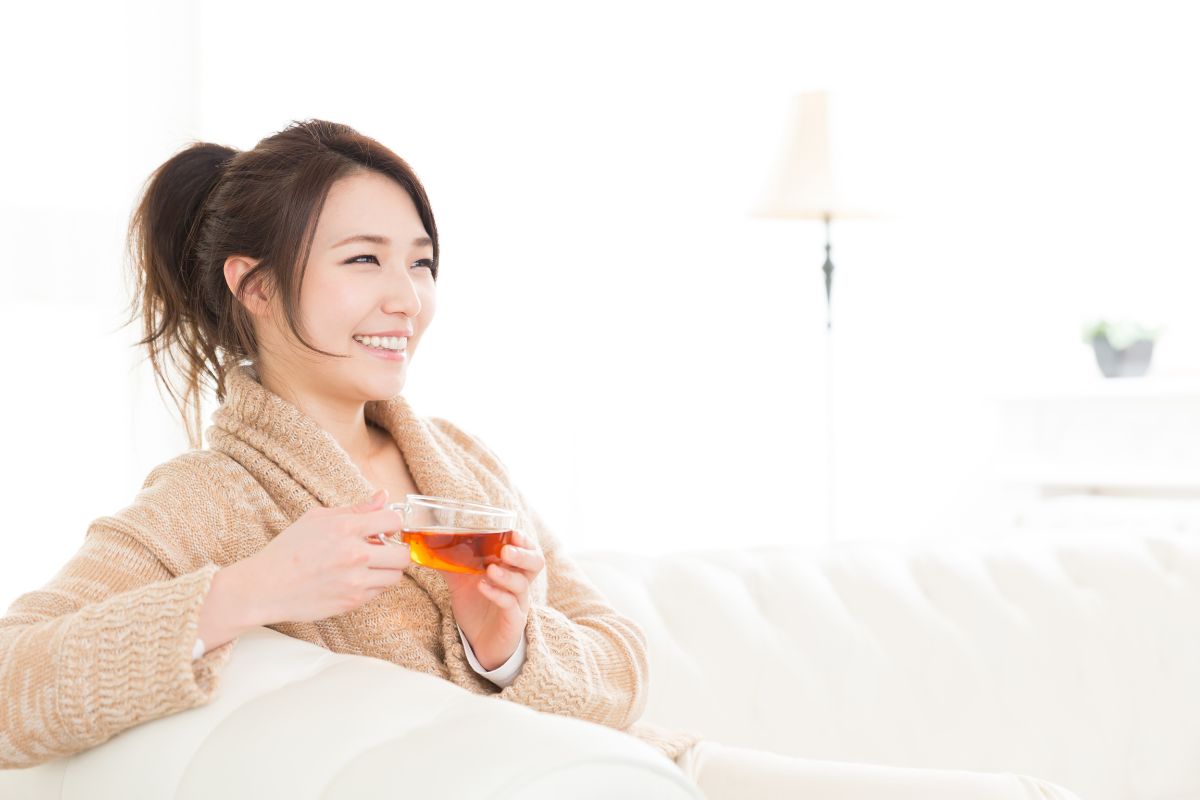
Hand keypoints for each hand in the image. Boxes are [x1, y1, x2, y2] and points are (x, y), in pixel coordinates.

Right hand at [242, 489, 410, 624]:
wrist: (265, 587)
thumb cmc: (287, 550)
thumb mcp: (317, 519)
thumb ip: (355, 509)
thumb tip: (383, 496)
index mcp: (346, 528)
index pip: (394, 520)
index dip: (392, 523)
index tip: (385, 528)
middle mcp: (355, 555)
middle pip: (403, 555)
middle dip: (396, 550)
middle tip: (383, 550)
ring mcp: (355, 581)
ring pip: (395, 576)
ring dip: (386, 570)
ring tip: (369, 566)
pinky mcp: (352, 602)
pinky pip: (379, 592)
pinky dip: (373, 585)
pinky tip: (354, 579)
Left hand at [442, 528, 545, 670]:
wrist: (480, 645)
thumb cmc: (477, 609)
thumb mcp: (462, 583)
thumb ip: (452, 564)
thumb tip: (431, 545)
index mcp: (512, 571)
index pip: (529, 550)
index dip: (525, 541)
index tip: (513, 531)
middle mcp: (519, 585)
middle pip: (536, 563)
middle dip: (523, 554)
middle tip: (506, 550)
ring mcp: (518, 603)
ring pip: (522, 584)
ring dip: (506, 575)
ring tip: (490, 569)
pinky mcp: (512, 621)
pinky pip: (509, 605)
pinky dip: (496, 594)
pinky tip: (482, 587)